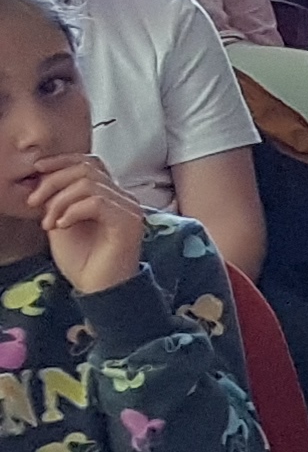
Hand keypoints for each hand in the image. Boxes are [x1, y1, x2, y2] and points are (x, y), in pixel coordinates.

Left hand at [27, 158, 145, 293]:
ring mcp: (128, 208)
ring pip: (89, 184)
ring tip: (49, 223)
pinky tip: (62, 226)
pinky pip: (96, 202)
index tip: (37, 170)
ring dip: (59, 202)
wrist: (99, 289)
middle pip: (86, 169)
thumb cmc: (83, 261)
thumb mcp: (61, 223)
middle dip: (53, 182)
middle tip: (34, 203)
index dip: (62, 161)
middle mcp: (123, 197)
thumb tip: (43, 179)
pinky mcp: (128, 221)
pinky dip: (72, 211)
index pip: (90, 162)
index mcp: (109, 195)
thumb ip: (58, 201)